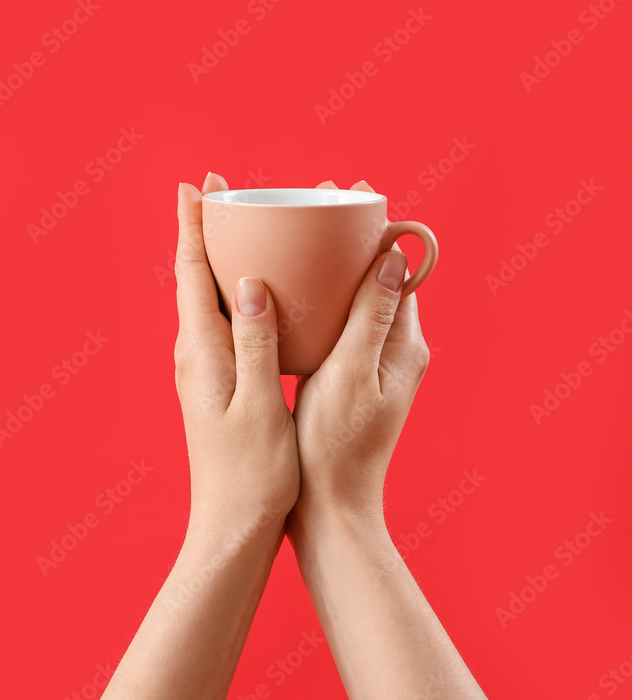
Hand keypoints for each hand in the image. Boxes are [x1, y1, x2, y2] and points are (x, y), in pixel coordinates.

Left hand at [174, 173, 299, 543]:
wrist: (232, 526)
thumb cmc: (251, 473)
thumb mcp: (258, 405)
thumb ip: (255, 341)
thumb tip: (249, 282)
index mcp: (201, 352)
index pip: (190, 273)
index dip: (193, 226)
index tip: (200, 185)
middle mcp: (195, 352)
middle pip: (195, 275)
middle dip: (208, 230)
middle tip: (228, 193)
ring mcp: (205, 367)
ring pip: (210, 296)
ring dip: (223, 257)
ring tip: (246, 227)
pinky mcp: (220, 380)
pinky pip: (225, 319)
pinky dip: (239, 290)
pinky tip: (262, 289)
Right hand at [288, 178, 429, 532]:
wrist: (331, 510)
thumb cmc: (336, 446)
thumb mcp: (352, 373)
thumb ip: (373, 314)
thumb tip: (396, 255)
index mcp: (403, 343)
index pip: (398, 267)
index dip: (375, 226)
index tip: (348, 190)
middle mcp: (397, 348)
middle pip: (379, 276)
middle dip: (352, 238)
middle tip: (316, 201)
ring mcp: (375, 363)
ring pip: (359, 297)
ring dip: (337, 265)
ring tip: (303, 232)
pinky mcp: (353, 377)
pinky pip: (344, 321)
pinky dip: (325, 296)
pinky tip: (296, 288)